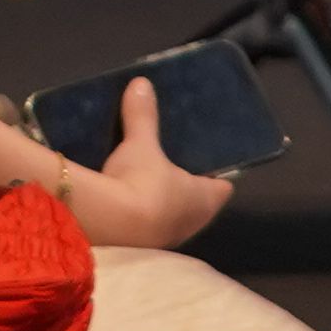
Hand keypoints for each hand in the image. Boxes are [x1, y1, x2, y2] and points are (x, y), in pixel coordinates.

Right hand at [50, 81, 229, 250]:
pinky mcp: (140, 246)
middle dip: (187, 183)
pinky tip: (127, 194)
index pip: (222, 185)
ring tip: (149, 172)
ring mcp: (166, 238)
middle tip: (174, 157)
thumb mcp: (141, 145)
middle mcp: (192, 222)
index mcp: (205, 199)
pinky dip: (140, 210)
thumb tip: (142, 83)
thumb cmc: (142, 184)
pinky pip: (147, 223)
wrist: (107, 227)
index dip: (218, 172)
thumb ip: (144, 117)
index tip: (209, 155)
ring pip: (171, 214)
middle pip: (197, 200)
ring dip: (162, 199)